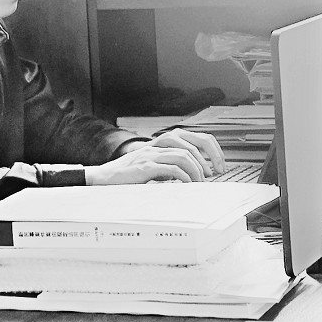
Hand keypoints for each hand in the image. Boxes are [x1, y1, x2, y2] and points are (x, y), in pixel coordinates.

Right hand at [84, 129, 225, 184]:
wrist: (102, 179)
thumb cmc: (127, 175)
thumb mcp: (153, 167)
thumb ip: (169, 165)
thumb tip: (193, 174)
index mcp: (160, 143)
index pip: (193, 136)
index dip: (211, 148)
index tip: (219, 164)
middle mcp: (156, 144)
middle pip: (191, 140)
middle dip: (209, 157)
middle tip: (215, 172)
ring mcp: (150, 154)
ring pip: (183, 154)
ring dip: (197, 170)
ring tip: (200, 182)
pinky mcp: (144, 166)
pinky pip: (171, 168)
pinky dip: (184, 177)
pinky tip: (187, 185)